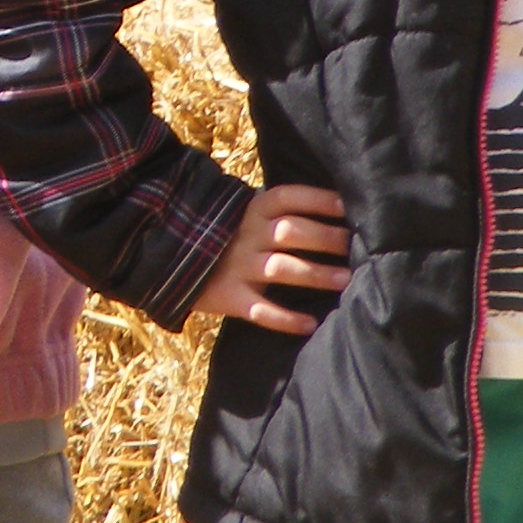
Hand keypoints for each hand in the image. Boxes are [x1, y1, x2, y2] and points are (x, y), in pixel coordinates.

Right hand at [190, 185, 350, 335]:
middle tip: (353, 247)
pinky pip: (261, 310)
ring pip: (283, 269)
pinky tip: (309, 324)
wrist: (170, 258)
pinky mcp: (229, 297)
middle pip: (292, 232)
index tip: (346, 207)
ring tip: (345, 280)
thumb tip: (328, 212)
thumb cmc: (223, 236)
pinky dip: (286, 319)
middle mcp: (246, 236)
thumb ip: (275, 214)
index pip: (288, 198)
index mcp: (250, 210)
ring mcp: (237, 267)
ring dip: (316, 274)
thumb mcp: (242, 215)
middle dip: (326, 238)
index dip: (318, 200)